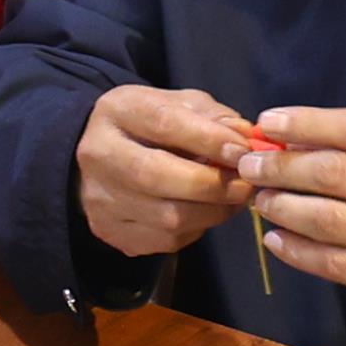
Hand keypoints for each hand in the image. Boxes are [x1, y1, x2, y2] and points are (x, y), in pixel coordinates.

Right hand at [72, 84, 260, 260]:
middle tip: (246, 184)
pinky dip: (197, 228)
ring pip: (167, 217)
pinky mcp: (111, 232)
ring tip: (234, 199)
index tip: (243, 151)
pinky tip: (206, 212)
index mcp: (118, 111)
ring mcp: (100, 199)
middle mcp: (98, 155)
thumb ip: (214, 118)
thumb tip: (245, 138)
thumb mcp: (181, 106)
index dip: (208, 139)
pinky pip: (166, 240)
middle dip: (212, 184)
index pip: (163, 123)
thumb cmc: (151, 127)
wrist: (103, 159)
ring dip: (212, 211)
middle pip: (157, 176)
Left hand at [245, 105, 345, 332]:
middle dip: (281, 166)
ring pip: (325, 220)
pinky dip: (295, 249)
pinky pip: (330, 262)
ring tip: (259, 198)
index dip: (306, 123)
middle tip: (250, 164)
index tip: (268, 123)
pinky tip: (275, 237)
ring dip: (281, 206)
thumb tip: (299, 136)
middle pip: (334, 173)